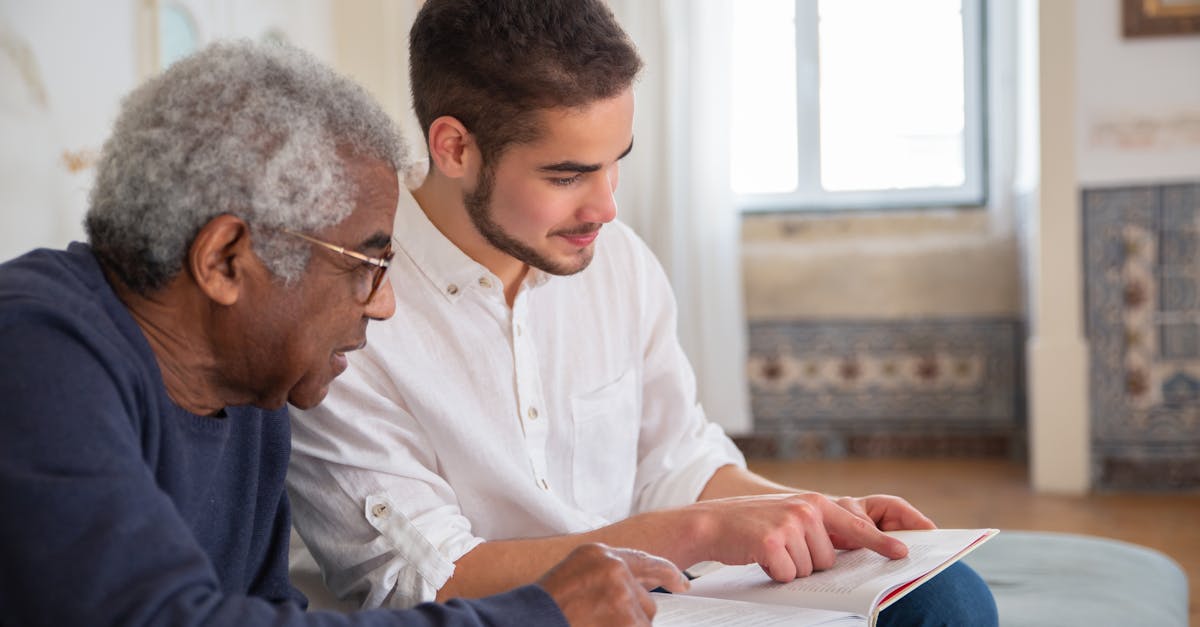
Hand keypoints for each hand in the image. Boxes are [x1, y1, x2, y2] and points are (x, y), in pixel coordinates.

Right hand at [536, 543, 688, 626]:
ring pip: (644, 618)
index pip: (642, 559)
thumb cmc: (544, 608)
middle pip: (645, 597)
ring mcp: (621, 589)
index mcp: (597, 553)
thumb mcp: (572, 579)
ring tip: (594, 624)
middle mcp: (612, 565)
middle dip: (634, 616)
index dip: (666, 572)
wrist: (527, 622)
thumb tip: (634, 594)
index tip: (681, 583)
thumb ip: (603, 578)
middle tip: (613, 621)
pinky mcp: (626, 614)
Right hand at [682, 493, 916, 582]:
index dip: (880, 542)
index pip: (855, 526)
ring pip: (809, 570)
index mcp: (814, 502)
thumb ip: (819, 525)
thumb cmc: (753, 524)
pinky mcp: (771, 543)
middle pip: (828, 559)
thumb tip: (849, 548)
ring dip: (789, 567)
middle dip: (807, 561)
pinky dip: (774, 573)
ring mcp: (789, 525)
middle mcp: (806, 510)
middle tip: (782, 546)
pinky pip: (787, 575)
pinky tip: (760, 556)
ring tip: (769, 549)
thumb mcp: (790, 514)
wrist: (712, 522)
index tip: (901, 552)